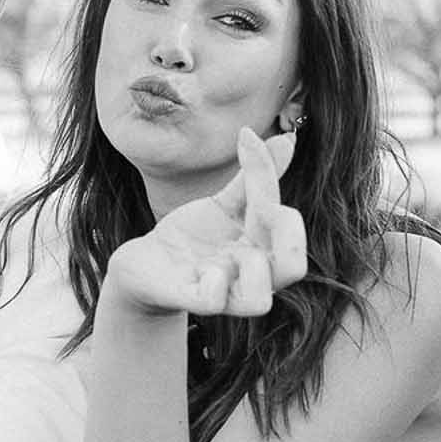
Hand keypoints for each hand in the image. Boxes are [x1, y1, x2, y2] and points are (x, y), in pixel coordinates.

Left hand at [106, 128, 307, 318]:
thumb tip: (287, 138)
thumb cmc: (194, 235)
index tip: (245, 139)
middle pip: (294, 268)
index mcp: (262, 248)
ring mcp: (221, 290)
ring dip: (252, 269)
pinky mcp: (189, 298)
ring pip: (260, 301)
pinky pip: (212, 303)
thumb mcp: (226, 204)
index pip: (286, 221)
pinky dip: (214, 286)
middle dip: (289, 238)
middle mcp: (248, 274)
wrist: (145, 262)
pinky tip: (203, 269)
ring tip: (228, 255)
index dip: (268, 178)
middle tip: (263, 210)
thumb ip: (257, 178)